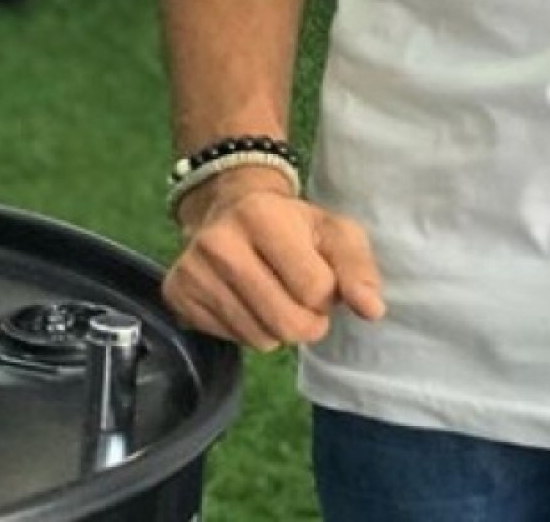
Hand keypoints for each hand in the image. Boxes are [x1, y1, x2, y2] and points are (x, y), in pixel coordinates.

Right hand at [162, 168, 387, 351]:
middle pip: (286, 322)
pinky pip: (231, 341)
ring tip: (274, 295)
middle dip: (307, 322)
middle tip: (304, 300)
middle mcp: (220, 241)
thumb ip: (358, 268)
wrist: (231, 208)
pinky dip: (248, 330)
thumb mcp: (334, 231)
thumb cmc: (293, 225)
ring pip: (260, 338)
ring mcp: (193, 270)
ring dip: (278, 328)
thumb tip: (372, 310)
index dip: (327, 294)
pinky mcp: (177, 294)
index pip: (314, 288)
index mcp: (263, 214)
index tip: (320, 278)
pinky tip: (247, 299)